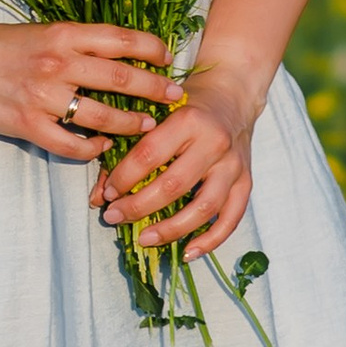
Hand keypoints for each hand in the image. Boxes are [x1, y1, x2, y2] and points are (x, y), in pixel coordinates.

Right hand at [0, 17, 181, 159]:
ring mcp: (43, 96)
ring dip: (131, 123)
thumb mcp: (43, 32)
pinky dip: (92, 148)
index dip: (152, 48)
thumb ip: (78, 43)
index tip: (167, 58)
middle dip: (155, 89)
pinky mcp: (28, 124)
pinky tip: (102, 146)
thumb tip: (121, 54)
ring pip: (103, 116)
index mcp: (63, 34)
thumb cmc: (0, 45)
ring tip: (148, 125)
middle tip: (175, 97)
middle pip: (121, 79)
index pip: (121, 39)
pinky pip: (71, 144)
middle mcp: (58, 63)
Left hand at [96, 49, 266, 260]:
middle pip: (173, 185)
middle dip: (138, 207)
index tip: (106, 195)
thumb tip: (100, 196)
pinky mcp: (246, 181)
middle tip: (114, 218)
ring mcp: (233, 165)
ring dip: (171, 229)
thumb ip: (127, 152)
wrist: (233, 94)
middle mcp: (214, 142)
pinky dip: (210, 240)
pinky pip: (231, 218)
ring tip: (144, 239)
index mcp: (188, 120)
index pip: (149, 155)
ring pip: (203, 207)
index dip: (123, 179)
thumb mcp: (156, 116)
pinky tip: (188, 252)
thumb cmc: (187, 105)